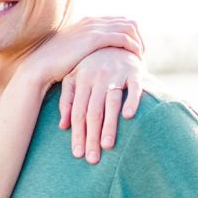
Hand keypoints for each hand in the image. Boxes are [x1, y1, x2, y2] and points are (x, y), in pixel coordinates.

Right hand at [22, 16, 143, 90]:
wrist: (40, 66)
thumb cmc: (54, 65)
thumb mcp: (72, 52)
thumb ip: (85, 49)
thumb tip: (94, 58)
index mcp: (88, 22)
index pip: (119, 21)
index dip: (130, 35)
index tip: (133, 51)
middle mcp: (93, 21)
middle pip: (128, 22)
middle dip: (138, 38)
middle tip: (140, 55)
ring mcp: (94, 28)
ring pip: (129, 28)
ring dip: (138, 43)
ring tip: (140, 59)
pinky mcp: (95, 38)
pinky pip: (124, 38)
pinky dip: (133, 48)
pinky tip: (134, 60)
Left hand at [59, 47, 143, 162]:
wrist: (114, 39)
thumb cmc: (91, 64)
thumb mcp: (74, 78)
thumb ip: (67, 100)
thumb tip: (63, 126)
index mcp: (81, 80)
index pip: (78, 112)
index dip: (77, 134)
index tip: (78, 154)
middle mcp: (97, 77)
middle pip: (93, 112)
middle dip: (91, 137)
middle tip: (92, 159)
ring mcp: (116, 73)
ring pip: (111, 103)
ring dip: (109, 125)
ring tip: (107, 146)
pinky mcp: (135, 71)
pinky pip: (135, 88)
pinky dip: (132, 101)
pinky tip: (129, 116)